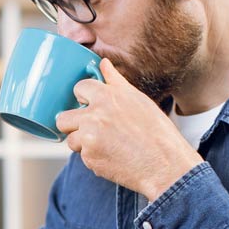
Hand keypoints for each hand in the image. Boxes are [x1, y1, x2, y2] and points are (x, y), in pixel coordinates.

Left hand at [55, 59, 203, 200]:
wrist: (165, 165)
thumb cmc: (157, 132)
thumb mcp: (138, 100)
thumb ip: (116, 82)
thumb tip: (103, 63)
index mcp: (107, 96)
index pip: (78, 88)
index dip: (84, 98)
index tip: (90, 105)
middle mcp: (94, 115)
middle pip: (63, 118)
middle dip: (73, 124)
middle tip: (92, 130)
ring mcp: (89, 137)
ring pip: (71, 140)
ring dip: (83, 144)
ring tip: (107, 146)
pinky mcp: (89, 157)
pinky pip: (82, 156)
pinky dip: (94, 158)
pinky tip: (112, 156)